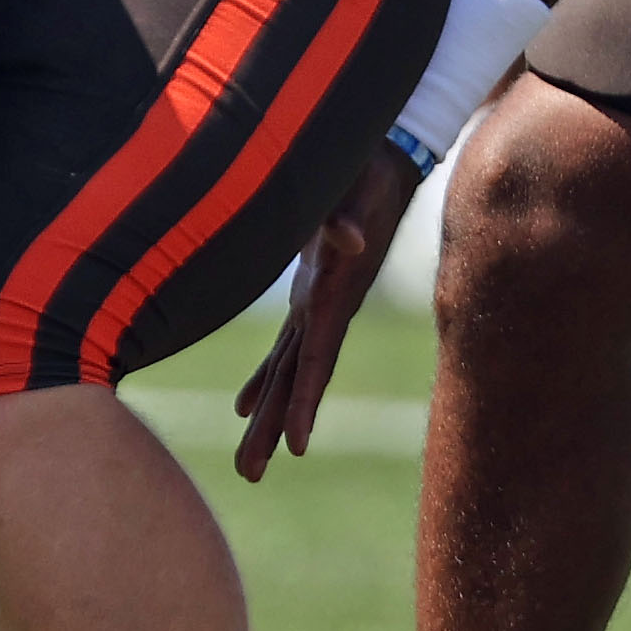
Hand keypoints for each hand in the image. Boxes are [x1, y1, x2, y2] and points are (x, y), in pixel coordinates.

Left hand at [234, 142, 422, 481]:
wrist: (385, 156)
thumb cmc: (366, 170)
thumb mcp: (356, 188)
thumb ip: (346, 216)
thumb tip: (348, 240)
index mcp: (333, 296)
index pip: (316, 360)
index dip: (303, 402)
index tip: (293, 448)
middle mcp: (326, 311)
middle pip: (296, 380)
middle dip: (273, 427)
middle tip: (249, 475)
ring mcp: (318, 305)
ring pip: (287, 371)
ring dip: (267, 415)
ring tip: (248, 463)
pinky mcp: (310, 294)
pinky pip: (285, 348)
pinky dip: (264, 378)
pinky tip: (245, 405)